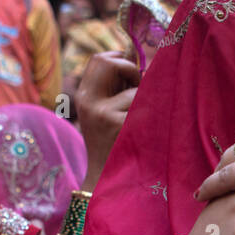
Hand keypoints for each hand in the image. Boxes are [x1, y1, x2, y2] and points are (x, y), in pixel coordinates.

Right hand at [74, 52, 138, 188]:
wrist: (106, 178)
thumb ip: (115, 88)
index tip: (131, 72)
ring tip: (140, 118)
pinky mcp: (119, 124)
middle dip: (130, 69)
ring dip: (145, 98)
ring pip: (135, 88)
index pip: (99, 59)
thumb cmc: (113, 143)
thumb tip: (136, 57)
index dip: (119, 59)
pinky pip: (144, 106)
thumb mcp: (105, 113)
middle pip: (110, 62)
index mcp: (84, 96)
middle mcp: (89, 101)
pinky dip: (150, 114)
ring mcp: (103, 113)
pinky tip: (144, 129)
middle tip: (137, 87)